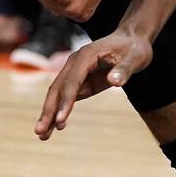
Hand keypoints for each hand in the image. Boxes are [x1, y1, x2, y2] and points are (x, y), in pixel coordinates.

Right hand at [35, 29, 152, 138]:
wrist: (131, 40)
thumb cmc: (134, 49)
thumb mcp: (135, 58)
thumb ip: (124, 70)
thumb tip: (115, 81)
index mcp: (86, 55)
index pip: (73, 81)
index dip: (66, 101)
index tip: (61, 120)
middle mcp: (75, 62)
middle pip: (57, 88)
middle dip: (49, 110)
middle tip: (40, 131)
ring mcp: (74, 71)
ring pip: (57, 94)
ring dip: (49, 114)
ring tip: (42, 135)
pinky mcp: (79, 80)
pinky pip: (66, 97)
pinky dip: (59, 112)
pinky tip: (54, 128)